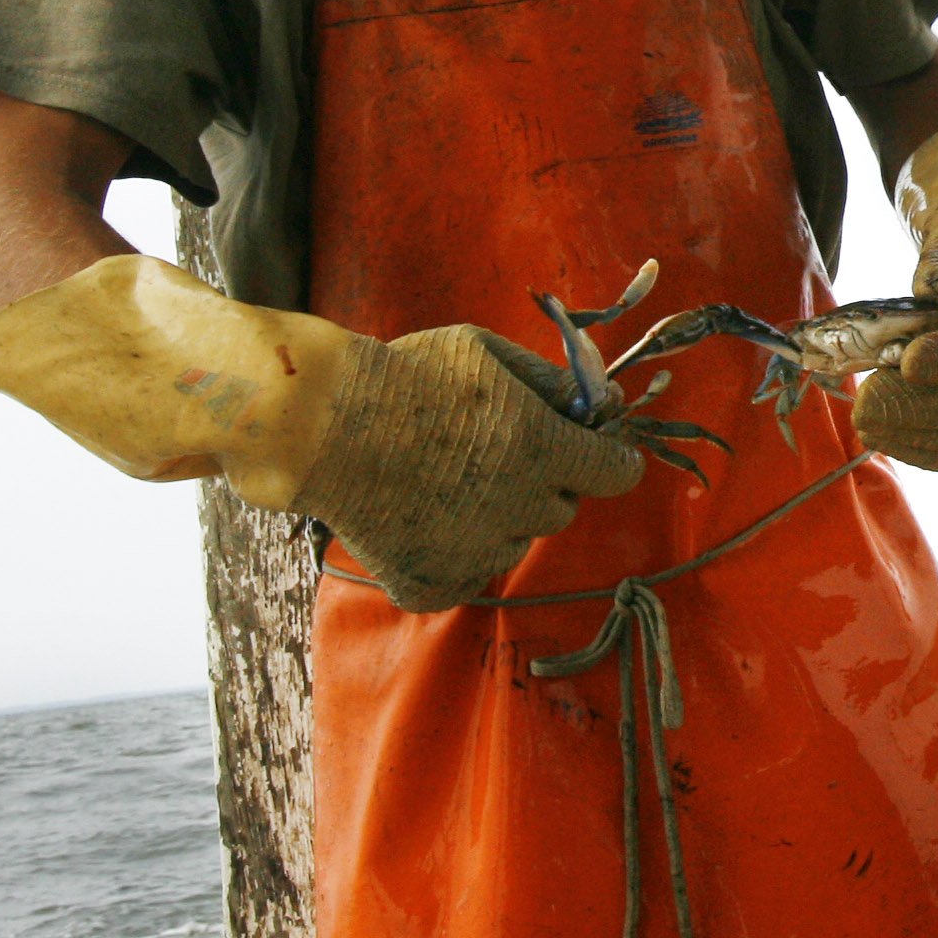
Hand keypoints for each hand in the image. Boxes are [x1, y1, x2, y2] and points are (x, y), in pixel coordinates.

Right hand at [296, 325, 645, 610]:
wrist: (321, 424)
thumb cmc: (406, 375)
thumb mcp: (487, 352)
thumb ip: (550, 381)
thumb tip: (602, 403)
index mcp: (544, 450)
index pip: (616, 473)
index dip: (607, 458)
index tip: (590, 451)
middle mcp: (520, 509)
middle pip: (561, 509)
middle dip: (543, 483)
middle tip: (493, 453)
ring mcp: (476, 553)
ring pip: (513, 543)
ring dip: (497, 519)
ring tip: (443, 480)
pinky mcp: (433, 584)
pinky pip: (464, 576)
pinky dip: (450, 555)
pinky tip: (418, 516)